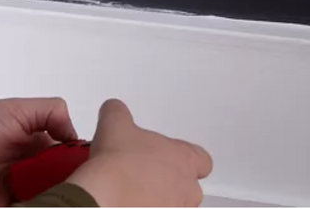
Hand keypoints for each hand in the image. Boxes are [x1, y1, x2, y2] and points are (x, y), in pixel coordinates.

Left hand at [0, 97, 77, 206]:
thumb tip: (75, 132)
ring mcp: (23, 198)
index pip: (72, 162)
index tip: (94, 170)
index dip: (83, 166)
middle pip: (67, 187)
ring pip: (52, 203)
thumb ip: (49, 112)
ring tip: (60, 199)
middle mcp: (34, 176)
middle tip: (78, 191)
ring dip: (57, 201)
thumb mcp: (15, 110)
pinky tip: (41, 207)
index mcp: (39, 149)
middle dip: (73, 188)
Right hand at [67, 99, 211, 206]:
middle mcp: (187, 189)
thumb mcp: (114, 121)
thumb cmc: (118, 164)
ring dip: (157, 198)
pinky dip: (143, 207)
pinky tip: (125, 202)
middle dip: (167, 180)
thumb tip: (115, 111)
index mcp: (183, 159)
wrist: (107, 199)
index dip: (185, 157)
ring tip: (130, 190)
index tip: (168, 154)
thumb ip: (119, 112)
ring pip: (173, 204)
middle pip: (187, 185)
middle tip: (142, 172)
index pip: (202, 159)